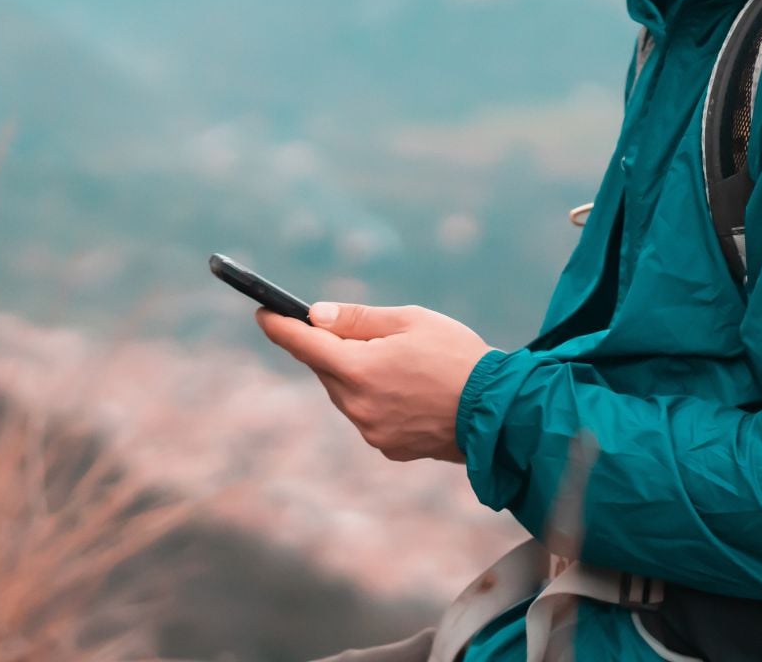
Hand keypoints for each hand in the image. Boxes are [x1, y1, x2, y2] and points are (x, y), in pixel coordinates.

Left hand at [255, 303, 493, 462]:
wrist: (499, 411)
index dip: (278, 326)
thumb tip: (314, 316)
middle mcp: (356, 405)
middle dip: (335, 349)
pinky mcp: (387, 447)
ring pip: (346, 394)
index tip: (262, 314)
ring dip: (357, 375)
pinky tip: (410, 391)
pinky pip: (368, 415)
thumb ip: (356, 318)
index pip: (302, 343)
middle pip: (326, 369)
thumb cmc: (458, 356)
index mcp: (358, 369)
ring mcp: (371, 431)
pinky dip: (377, 399)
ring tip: (401, 364)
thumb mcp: (410, 321)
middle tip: (366, 334)